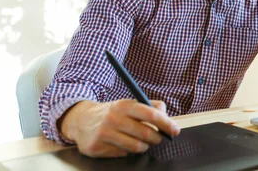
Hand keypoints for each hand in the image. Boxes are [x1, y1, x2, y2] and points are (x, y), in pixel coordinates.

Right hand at [58, 99, 180, 157]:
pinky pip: (122, 154)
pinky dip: (127, 151)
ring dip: (143, 146)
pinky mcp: (97, 148)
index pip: (151, 114)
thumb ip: (150, 106)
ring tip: (141, 142)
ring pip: (136, 147)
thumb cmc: (113, 112)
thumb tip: (168, 117)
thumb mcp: (129, 103)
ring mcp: (104, 134)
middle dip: (157, 138)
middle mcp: (114, 118)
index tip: (175, 130)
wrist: (81, 120)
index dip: (167, 124)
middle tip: (158, 138)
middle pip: (146, 133)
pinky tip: (122, 144)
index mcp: (125, 105)